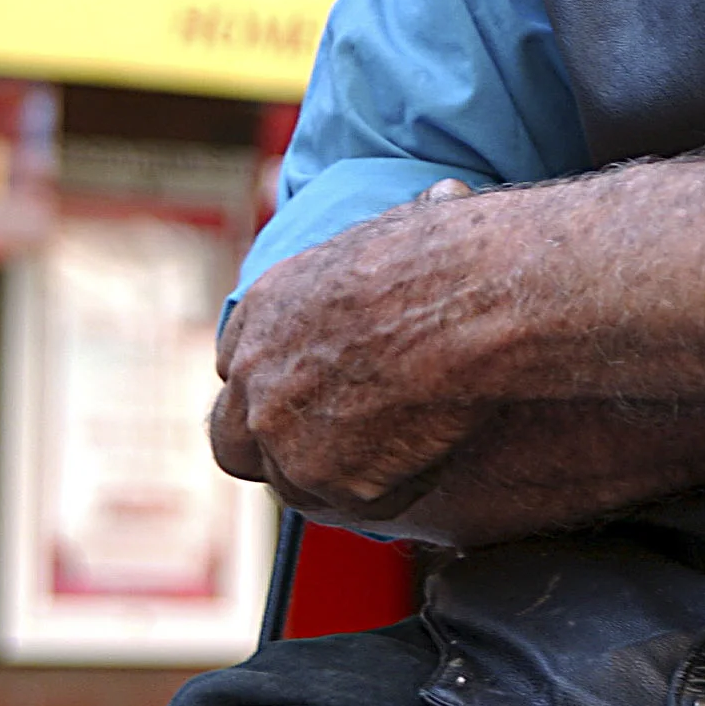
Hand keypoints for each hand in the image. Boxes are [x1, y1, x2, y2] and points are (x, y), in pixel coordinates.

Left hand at [211, 176, 510, 515]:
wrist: (470, 301)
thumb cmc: (446, 257)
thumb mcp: (392, 232)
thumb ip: (383, 256)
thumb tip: (440, 202)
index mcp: (262, 310)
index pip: (236, 370)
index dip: (273, 387)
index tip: (308, 394)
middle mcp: (256, 379)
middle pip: (234, 444)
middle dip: (271, 452)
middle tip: (325, 452)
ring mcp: (288, 438)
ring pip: (297, 485)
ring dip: (337, 480)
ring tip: (401, 457)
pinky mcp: (335, 483)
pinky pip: (360, 504)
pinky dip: (393, 493)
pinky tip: (433, 462)